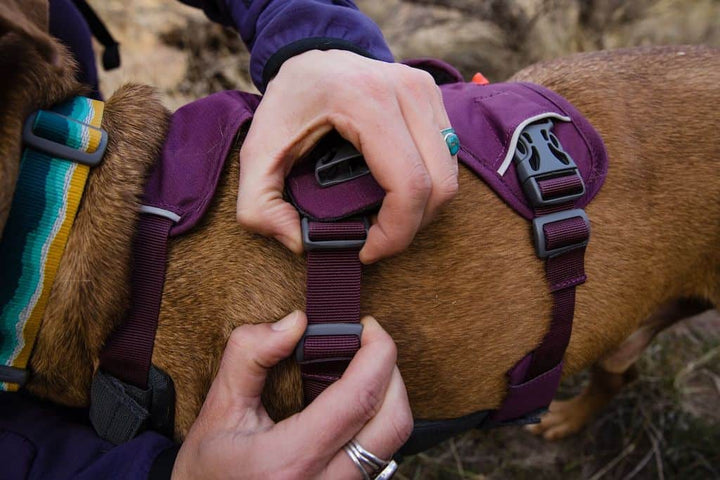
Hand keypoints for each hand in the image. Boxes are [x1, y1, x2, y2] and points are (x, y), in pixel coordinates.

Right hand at [172, 312, 412, 478]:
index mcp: (290, 460)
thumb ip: (249, 357)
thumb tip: (296, 322)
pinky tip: (354, 401)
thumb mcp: (217, 409)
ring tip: (362, 368)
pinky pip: (381, 452)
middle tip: (368, 343)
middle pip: (393, 420)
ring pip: (394, 440)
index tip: (367, 326)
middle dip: (390, 370)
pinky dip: (378, 418)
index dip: (376, 353)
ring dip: (388, 394)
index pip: (359, 397)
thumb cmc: (210, 468)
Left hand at [237, 49, 457, 263]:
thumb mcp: (256, 151)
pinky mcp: (433, 97)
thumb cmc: (288, 102)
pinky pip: (448, 159)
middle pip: (439, 185)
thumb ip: (259, 205)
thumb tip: (301, 244)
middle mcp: (405, 91)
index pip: (409, 184)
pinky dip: (429, 188)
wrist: (310, 56)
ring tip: (386, 221)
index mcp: (365, 101)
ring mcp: (425, 92)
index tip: (366, 250)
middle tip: (376, 240)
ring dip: (423, 211)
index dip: (395, 233)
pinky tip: (397, 195)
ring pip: (450, 175)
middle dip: (410, 228)